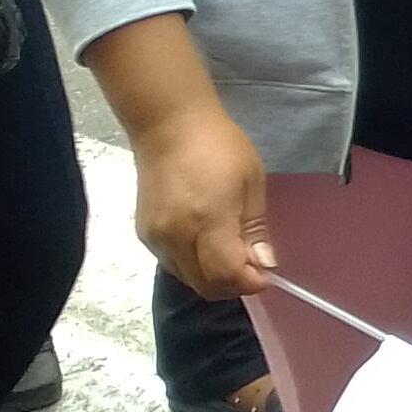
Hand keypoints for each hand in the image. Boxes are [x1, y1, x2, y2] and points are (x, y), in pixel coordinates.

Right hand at [128, 97, 274, 301]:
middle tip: (252, 267)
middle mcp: (176, 236)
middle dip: (233, 285)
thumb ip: (255, 228)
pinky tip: (208, 247)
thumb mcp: (251, 182)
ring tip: (232, 254)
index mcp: (207, 221)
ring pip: (187, 278)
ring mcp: (155, 238)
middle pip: (204, 284)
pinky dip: (194, 266)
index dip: (250, 282)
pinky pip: (172, 264)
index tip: (267, 275)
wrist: (169, 126)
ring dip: (212, 277)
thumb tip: (264, 263)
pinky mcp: (144, 234)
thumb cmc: (219, 147)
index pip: (226, 274)